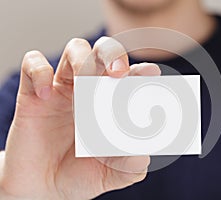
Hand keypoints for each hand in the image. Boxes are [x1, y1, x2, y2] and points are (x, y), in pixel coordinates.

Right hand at [0, 37, 160, 199]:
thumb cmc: (80, 174)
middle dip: (113, 54)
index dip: (140, 70)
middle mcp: (91, 90)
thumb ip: (129, 167)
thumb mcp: (109, 174)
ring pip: (75, 50)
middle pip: (104, 52)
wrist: (43, 188)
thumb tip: (142, 157)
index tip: (151, 73)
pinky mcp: (33, 93)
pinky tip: (45, 94)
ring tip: (82, 83)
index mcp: (112, 104)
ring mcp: (63, 89)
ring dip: (82, 58)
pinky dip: (39, 72)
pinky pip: (33, 65)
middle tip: (119, 72)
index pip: (130, 77)